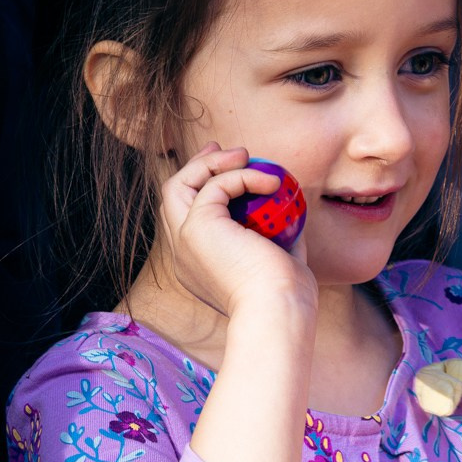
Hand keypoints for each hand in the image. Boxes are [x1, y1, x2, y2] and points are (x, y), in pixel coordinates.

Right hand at [157, 144, 316, 322]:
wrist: (278, 310)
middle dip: (196, 166)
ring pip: (177, 185)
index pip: (188, 217)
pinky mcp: (198, 228)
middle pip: (172, 196)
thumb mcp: (279, 258)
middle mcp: (183, 255)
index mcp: (198, 266)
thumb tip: (289, 208)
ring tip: (244, 155)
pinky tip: (271, 183)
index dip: (204, 188)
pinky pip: (215, 186)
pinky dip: (243, 176)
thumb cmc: (286, 295)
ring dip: (209, 164)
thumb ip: (277, 233)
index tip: (232, 167)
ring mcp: (185, 241)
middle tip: (228, 150)